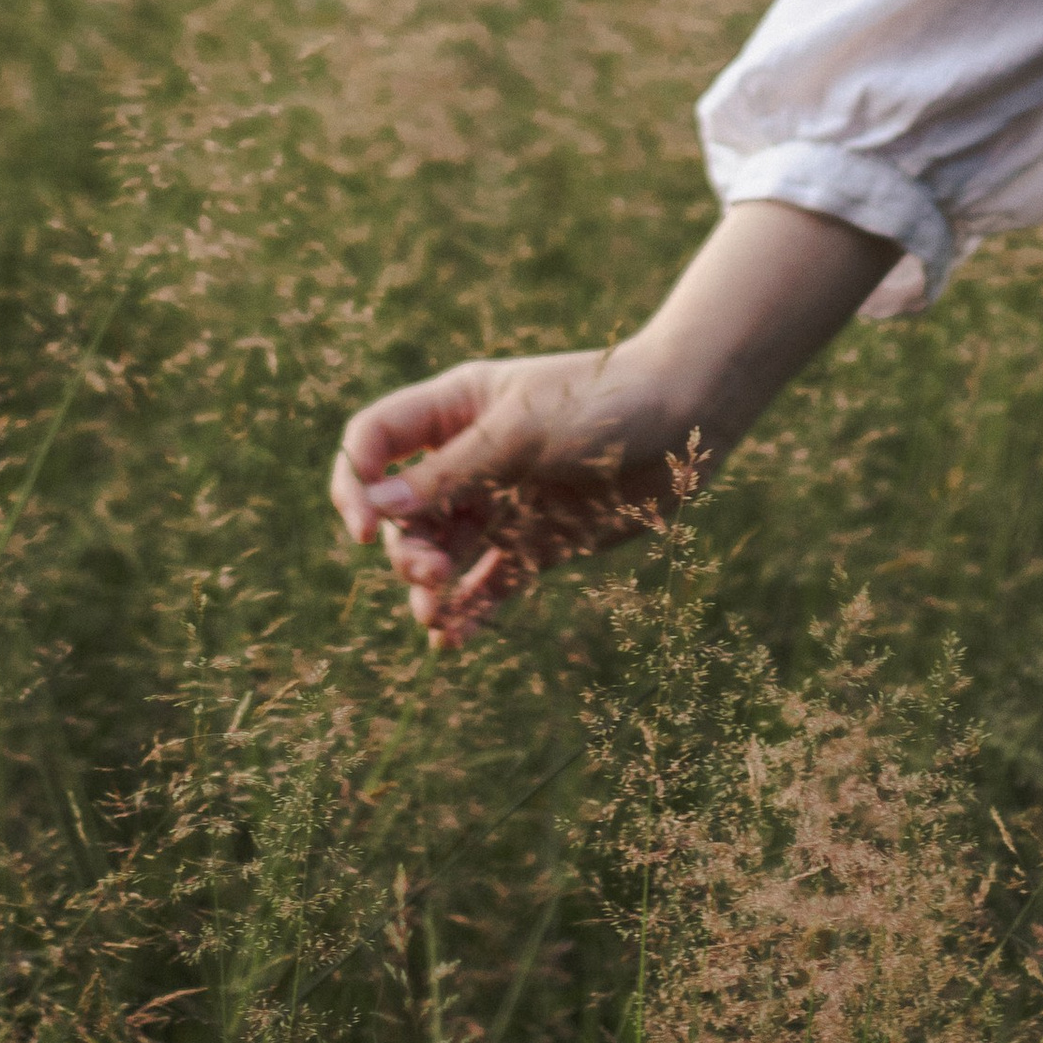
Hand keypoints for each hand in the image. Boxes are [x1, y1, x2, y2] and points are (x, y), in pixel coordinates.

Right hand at [329, 201, 896, 651]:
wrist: (687, 420)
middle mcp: (469, 457)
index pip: (375, 441)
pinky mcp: (537, 545)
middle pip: (400, 509)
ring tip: (437, 610)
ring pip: (438, 551)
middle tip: (432, 574)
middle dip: (401, 546)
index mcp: (454, 409)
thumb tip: (372, 508)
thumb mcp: (518, 432)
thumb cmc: (602, 401)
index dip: (355, 482)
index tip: (362, 528)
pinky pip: (487, 586)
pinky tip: (452, 641)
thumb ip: (448, 473)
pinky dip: (466, 614)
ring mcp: (502, 503)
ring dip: (426, 583)